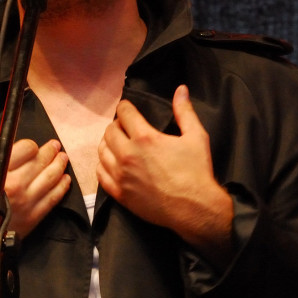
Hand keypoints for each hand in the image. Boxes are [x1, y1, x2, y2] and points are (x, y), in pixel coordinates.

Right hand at [0, 130, 70, 253]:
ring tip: (62, 158)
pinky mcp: (32, 218)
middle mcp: (14, 186)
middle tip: (55, 146)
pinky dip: (61, 187)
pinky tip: (64, 180)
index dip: (30, 145)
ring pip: (51, 178)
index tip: (30, 146)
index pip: (25, 149)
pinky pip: (53, 199)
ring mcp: (26, 202)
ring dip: (59, 165)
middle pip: (41, 162)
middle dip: (50, 151)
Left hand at [97, 85, 233, 261]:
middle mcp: (128, 154)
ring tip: (117, 143)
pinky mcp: (120, 193)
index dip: (125, 107)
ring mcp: (121, 175)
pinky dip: (103, 165)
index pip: (124, 113)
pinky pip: (100, 174)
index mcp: (145, 138)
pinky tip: (111, 163)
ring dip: (107, 143)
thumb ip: (185, 111)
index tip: (128, 109)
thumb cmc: (197, 172)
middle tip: (125, 127)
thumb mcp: (196, 137)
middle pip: (110, 131)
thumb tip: (181, 89)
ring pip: (102, 151)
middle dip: (117, 125)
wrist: (194, 208)